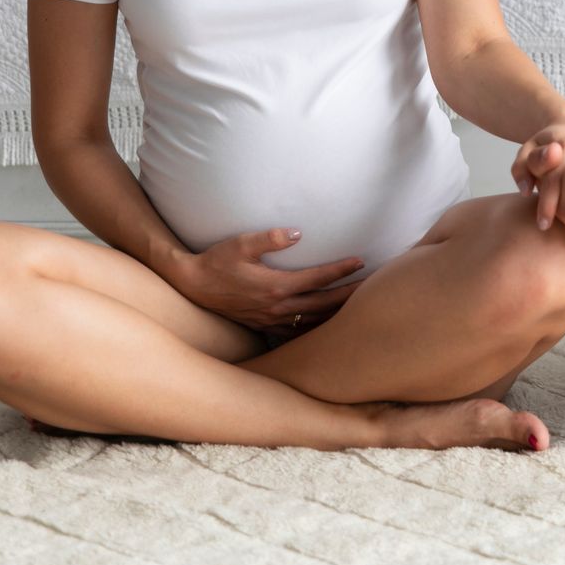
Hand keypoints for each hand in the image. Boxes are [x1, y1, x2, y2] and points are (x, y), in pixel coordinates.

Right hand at [163, 228, 364, 332]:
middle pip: (322, 304)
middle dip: (348, 295)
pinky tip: (326, 325)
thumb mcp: (240, 243)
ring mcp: (271, 319)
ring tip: (356, 308)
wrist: (193, 285)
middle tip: (372, 288)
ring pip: (312, 322)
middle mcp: (277, 307)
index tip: (360, 261)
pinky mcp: (264, 325)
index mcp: (276, 286)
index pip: (317, 279)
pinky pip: (297, 331)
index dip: (341, 270)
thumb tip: (297, 233)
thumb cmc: (217, 261)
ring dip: (335, 315)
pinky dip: (315, 328)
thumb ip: (269, 238)